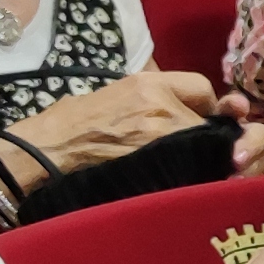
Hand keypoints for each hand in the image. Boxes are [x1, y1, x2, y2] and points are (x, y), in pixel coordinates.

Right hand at [12, 71, 221, 171]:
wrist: (50, 149)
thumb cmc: (78, 122)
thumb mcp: (119, 92)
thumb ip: (158, 96)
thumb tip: (197, 108)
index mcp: (150, 83)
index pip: (203, 89)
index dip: (206, 105)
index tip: (202, 116)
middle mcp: (160, 107)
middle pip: (212, 123)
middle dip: (210, 134)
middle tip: (201, 145)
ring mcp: (161, 140)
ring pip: (207, 150)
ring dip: (204, 158)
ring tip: (187, 163)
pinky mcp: (158, 169)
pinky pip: (192, 172)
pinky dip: (193, 175)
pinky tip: (181, 179)